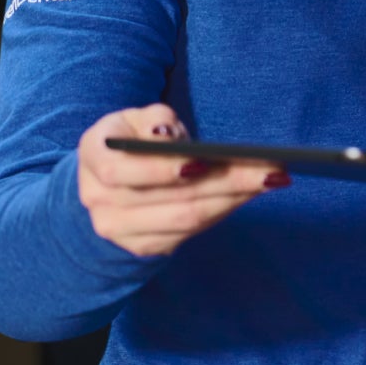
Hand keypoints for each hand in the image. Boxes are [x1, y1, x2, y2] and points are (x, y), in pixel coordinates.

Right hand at [77, 104, 288, 257]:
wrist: (109, 180)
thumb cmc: (131, 139)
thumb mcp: (135, 118)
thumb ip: (153, 120)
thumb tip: (166, 135)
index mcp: (94, 160)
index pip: (123, 172)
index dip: (163, 169)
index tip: (204, 160)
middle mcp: (100, 202)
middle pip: (171, 199)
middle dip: (226, 183)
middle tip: (269, 169)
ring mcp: (121, 231)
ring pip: (186, 220)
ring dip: (234, 199)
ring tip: (271, 178)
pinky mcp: (145, 246)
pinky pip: (190, 232)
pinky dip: (225, 210)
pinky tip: (251, 193)